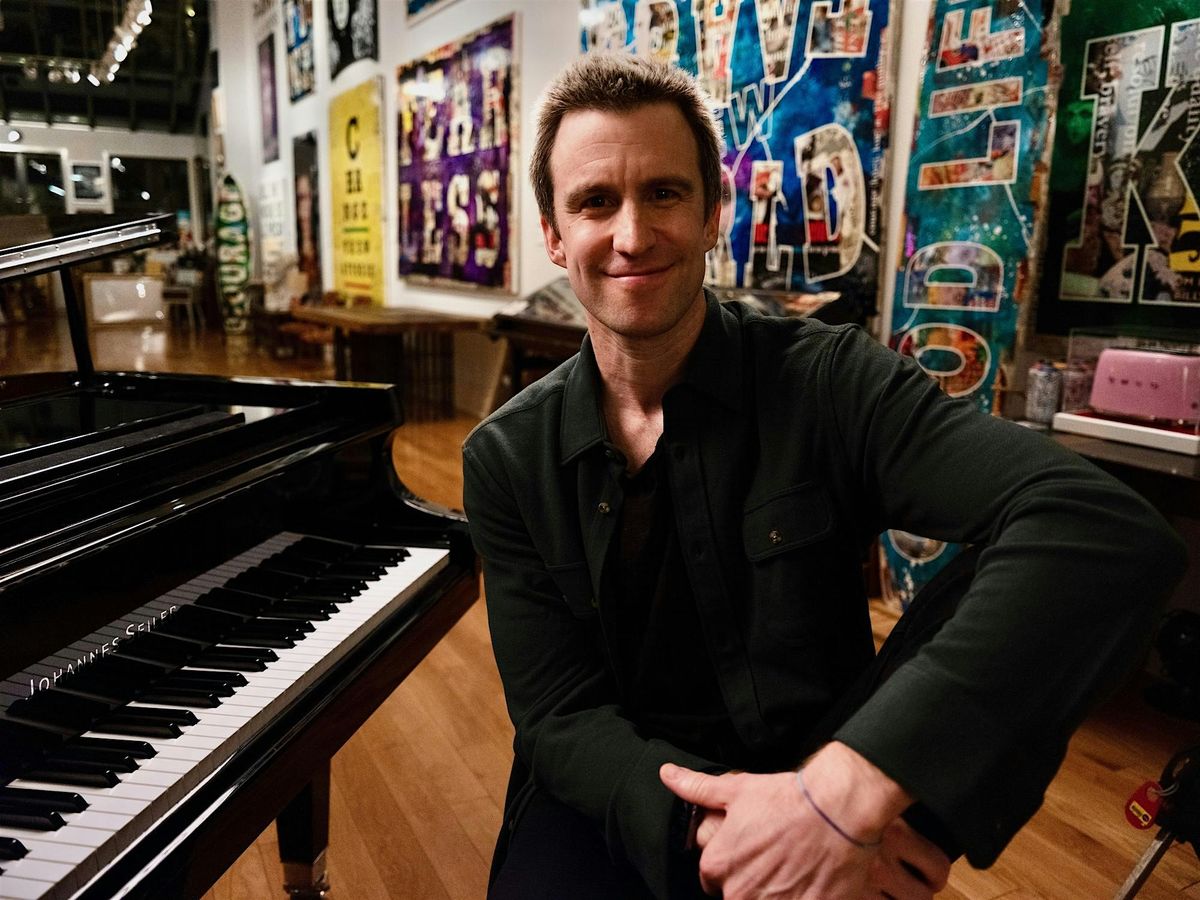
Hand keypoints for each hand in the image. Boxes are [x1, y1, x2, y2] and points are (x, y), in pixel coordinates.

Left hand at [660, 743, 949, 898]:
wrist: (838, 811)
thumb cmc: (786, 799)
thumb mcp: (736, 788)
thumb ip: (697, 788)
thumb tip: (667, 774)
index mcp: (719, 864)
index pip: (710, 880)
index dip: (729, 865)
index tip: (747, 854)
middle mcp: (740, 892)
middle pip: (736, 895)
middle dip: (750, 881)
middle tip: (772, 859)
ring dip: (773, 890)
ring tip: (790, 869)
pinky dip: (795, 896)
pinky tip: (805, 882)